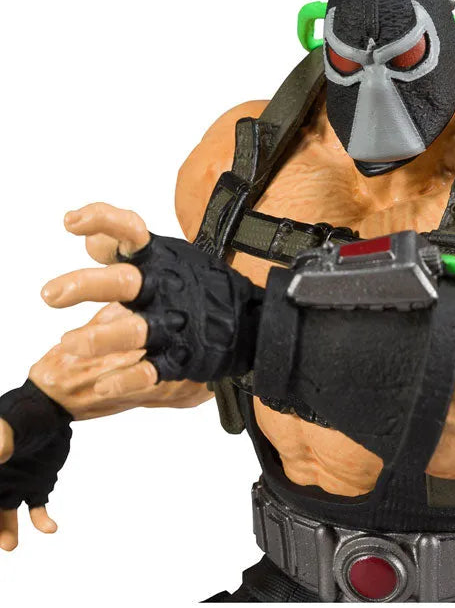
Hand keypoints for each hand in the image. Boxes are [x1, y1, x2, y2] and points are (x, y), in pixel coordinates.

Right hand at [1, 418, 55, 551]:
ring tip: (10, 546)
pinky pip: (37, 510)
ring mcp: (16, 486)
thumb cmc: (23, 412)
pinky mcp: (38, 486)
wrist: (52, 409)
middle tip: (2, 543)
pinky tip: (50, 528)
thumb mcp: (9, 423)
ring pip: (6, 518)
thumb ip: (2, 437)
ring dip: (6, 533)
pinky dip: (42, 521)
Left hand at [42, 203, 262, 392]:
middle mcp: (164, 289)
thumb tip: (88, 238)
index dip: (102, 221)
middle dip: (88, 286)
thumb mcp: (166, 257)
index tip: (71, 222)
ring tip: (70, 344)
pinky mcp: (181, 358)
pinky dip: (126, 380)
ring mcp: (173, 326)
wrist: (251, 322)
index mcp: (160, 259)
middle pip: (125, 282)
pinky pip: (150, 372)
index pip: (129, 231)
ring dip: (101, 337)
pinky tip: (104, 386)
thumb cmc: (200, 285)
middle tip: (51, 295)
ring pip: (136, 330)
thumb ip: (123, 248)